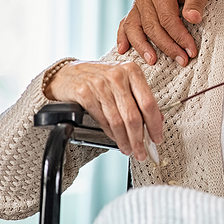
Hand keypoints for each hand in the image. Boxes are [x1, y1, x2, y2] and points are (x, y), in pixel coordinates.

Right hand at [44, 61, 162, 159]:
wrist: (65, 75)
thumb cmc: (99, 79)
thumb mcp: (124, 82)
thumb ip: (140, 98)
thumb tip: (158, 119)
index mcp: (132, 71)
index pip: (149, 102)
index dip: (154, 124)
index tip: (157, 138)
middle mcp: (118, 76)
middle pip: (133, 115)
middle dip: (139, 138)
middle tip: (142, 152)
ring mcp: (100, 85)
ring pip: (117, 121)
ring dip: (124, 140)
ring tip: (129, 149)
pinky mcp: (84, 93)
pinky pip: (102, 120)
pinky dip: (110, 133)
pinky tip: (115, 139)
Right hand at [116, 0, 218, 66]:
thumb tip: (192, 18)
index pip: (167, 19)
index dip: (179, 37)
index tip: (191, 50)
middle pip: (151, 27)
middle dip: (167, 46)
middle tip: (182, 60)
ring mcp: (139, 2)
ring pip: (135, 28)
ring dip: (143, 47)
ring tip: (153, 61)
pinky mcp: (139, 8)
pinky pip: (127, 23)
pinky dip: (123, 37)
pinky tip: (123, 50)